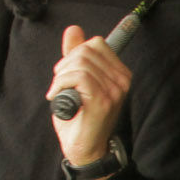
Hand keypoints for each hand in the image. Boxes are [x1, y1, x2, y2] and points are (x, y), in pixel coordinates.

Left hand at [48, 25, 130, 178]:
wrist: (84, 149)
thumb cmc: (80, 117)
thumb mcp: (76, 81)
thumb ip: (76, 55)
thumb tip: (73, 30)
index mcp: (120, 74)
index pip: (96, 44)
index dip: (75, 54)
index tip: (66, 74)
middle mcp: (122, 81)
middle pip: (86, 50)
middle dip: (65, 64)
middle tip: (59, 84)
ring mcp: (114, 91)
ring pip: (80, 63)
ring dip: (61, 77)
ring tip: (58, 93)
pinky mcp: (103, 101)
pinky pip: (78, 77)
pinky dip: (60, 84)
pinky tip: (57, 97)